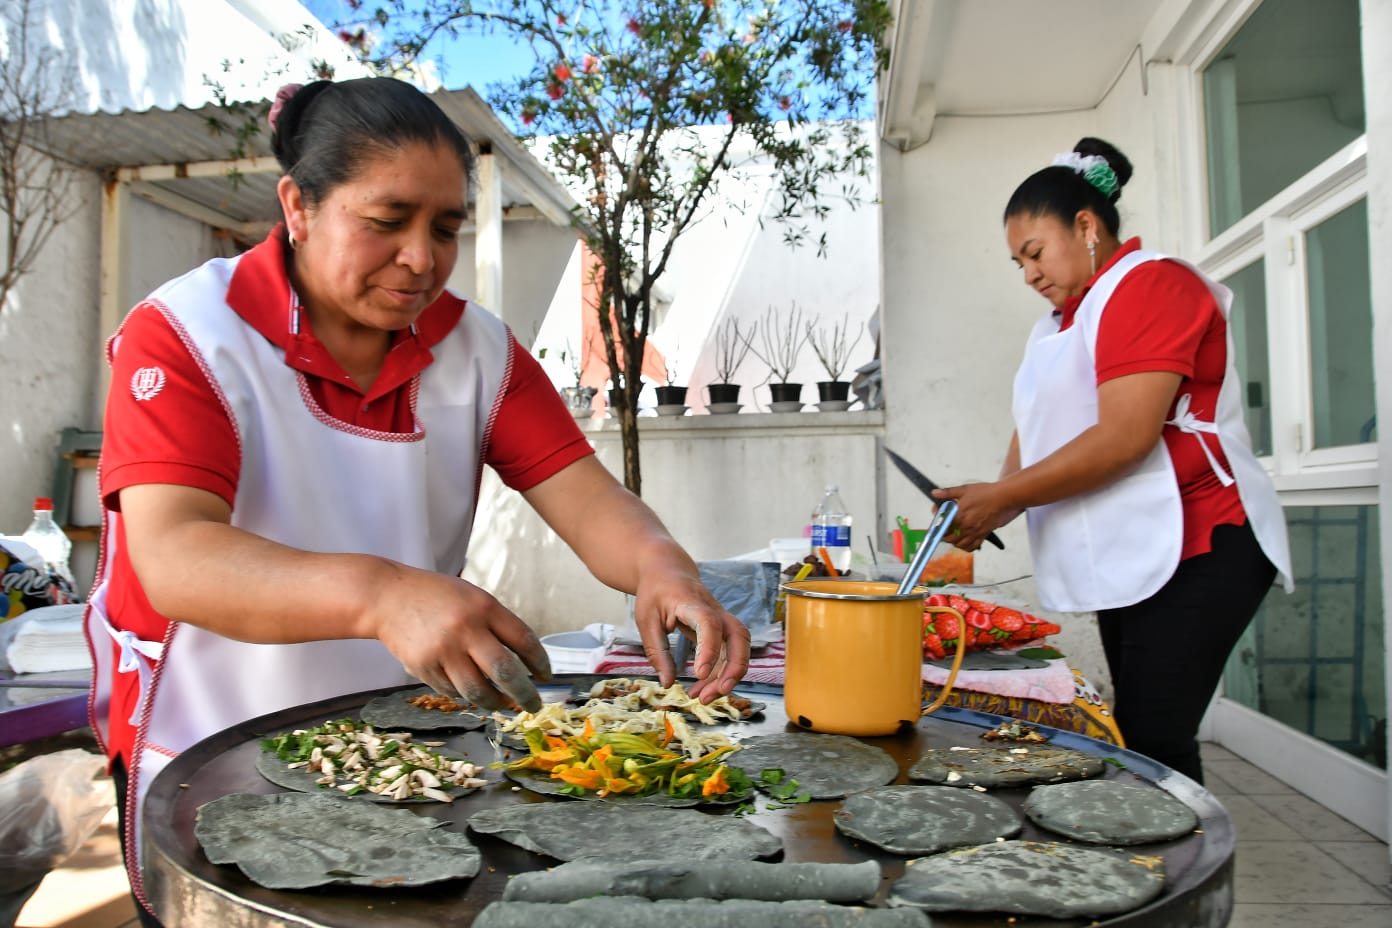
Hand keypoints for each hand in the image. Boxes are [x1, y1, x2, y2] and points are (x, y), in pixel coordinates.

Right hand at [367, 564, 551, 711]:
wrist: (388, 597)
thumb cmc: (438, 597)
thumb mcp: (474, 598)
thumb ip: (498, 624)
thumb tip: (526, 662)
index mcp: (484, 607)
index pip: (524, 640)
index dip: (540, 663)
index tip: (547, 677)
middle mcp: (465, 629)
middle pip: (505, 672)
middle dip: (525, 694)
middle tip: (533, 705)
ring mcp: (442, 651)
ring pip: (478, 691)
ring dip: (495, 702)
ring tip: (503, 704)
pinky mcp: (423, 667)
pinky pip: (453, 691)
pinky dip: (466, 694)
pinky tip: (471, 690)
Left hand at [631, 567, 750, 701]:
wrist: (667, 571)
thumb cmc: (655, 593)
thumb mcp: (646, 621)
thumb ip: (657, 652)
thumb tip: (667, 684)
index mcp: (693, 603)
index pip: (710, 624)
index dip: (710, 649)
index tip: (700, 674)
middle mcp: (715, 611)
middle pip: (739, 637)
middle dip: (735, 667)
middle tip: (719, 692)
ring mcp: (721, 620)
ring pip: (738, 648)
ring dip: (728, 676)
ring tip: (704, 698)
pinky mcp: (721, 630)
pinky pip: (728, 653)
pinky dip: (719, 674)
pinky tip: (703, 690)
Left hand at [931, 482, 1020, 551]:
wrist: (1002, 498)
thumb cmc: (985, 493)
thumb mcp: (964, 490)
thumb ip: (948, 493)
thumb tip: (935, 493)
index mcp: (960, 515)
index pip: (942, 526)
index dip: (937, 524)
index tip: (937, 520)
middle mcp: (966, 526)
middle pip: (949, 538)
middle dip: (943, 534)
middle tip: (943, 528)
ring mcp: (975, 532)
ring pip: (959, 545)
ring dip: (953, 541)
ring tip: (952, 535)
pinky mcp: (983, 535)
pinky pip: (972, 547)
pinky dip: (966, 547)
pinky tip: (963, 541)